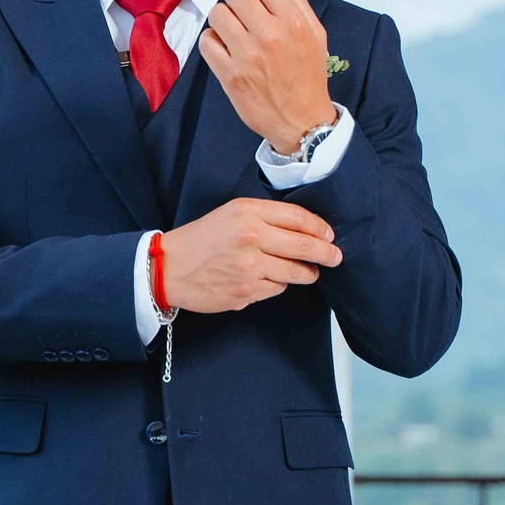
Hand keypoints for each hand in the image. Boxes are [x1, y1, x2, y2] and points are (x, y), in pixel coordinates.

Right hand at [160, 198, 341, 313]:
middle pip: (305, 246)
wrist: (169, 267)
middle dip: (327, 254)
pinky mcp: (247, 291)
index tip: (329, 235)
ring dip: (307, 273)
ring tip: (309, 272)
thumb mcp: (231, 214)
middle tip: (335, 257)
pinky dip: (277, 285)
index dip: (320, 228)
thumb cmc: (200, 239)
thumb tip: (303, 230)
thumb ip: (265, 217)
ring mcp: (250, 267)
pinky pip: (277, 289)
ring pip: (296, 272)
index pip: (298, 218)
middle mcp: (251, 237)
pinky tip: (266, 279)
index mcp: (248, 212)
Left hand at [201, 0, 335, 155]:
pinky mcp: (229, 75)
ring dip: (222, 19)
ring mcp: (247, 56)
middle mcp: (270, 36)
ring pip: (217, 13)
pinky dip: (212, 41)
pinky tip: (223, 48)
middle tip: (242, 15)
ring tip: (232, 31)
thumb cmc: (308, 78)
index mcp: (294, 23)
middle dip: (237, 0)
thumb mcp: (317, 36)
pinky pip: (206, 41)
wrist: (301, 121)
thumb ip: (298, 6)